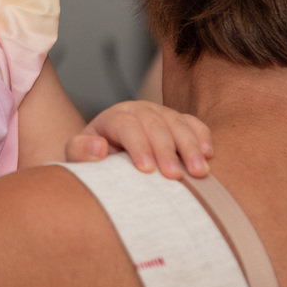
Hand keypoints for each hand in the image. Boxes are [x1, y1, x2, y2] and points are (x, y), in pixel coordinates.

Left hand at [64, 100, 212, 178]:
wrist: (109, 154)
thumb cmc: (94, 159)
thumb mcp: (78, 156)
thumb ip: (80, 151)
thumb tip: (98, 147)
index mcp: (113, 118)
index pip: (126, 126)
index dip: (137, 146)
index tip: (146, 170)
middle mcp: (138, 111)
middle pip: (154, 124)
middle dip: (166, 150)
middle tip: (174, 176)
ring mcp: (160, 114)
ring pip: (177, 123)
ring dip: (190, 147)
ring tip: (198, 172)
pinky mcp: (177, 122)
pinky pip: (193, 124)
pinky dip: (202, 136)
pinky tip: (208, 154)